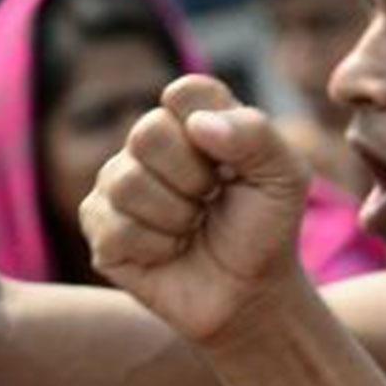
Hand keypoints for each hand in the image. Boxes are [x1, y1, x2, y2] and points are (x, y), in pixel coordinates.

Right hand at [82, 75, 309, 344]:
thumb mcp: (284, 177)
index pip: (185, 93)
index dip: (212, 128)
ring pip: (127, 182)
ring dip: (177, 217)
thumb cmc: (266, 229)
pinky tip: (171, 251)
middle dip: (193, 179)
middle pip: (147, 133)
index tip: (234, 164)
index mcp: (194, 117)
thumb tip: (197, 125)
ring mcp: (117, 183)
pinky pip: (116, 227)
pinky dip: (157, 247)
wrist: (249, 292)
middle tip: (212, 200)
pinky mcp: (100, 228)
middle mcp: (149, 143)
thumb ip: (255, 135)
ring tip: (193, 227)